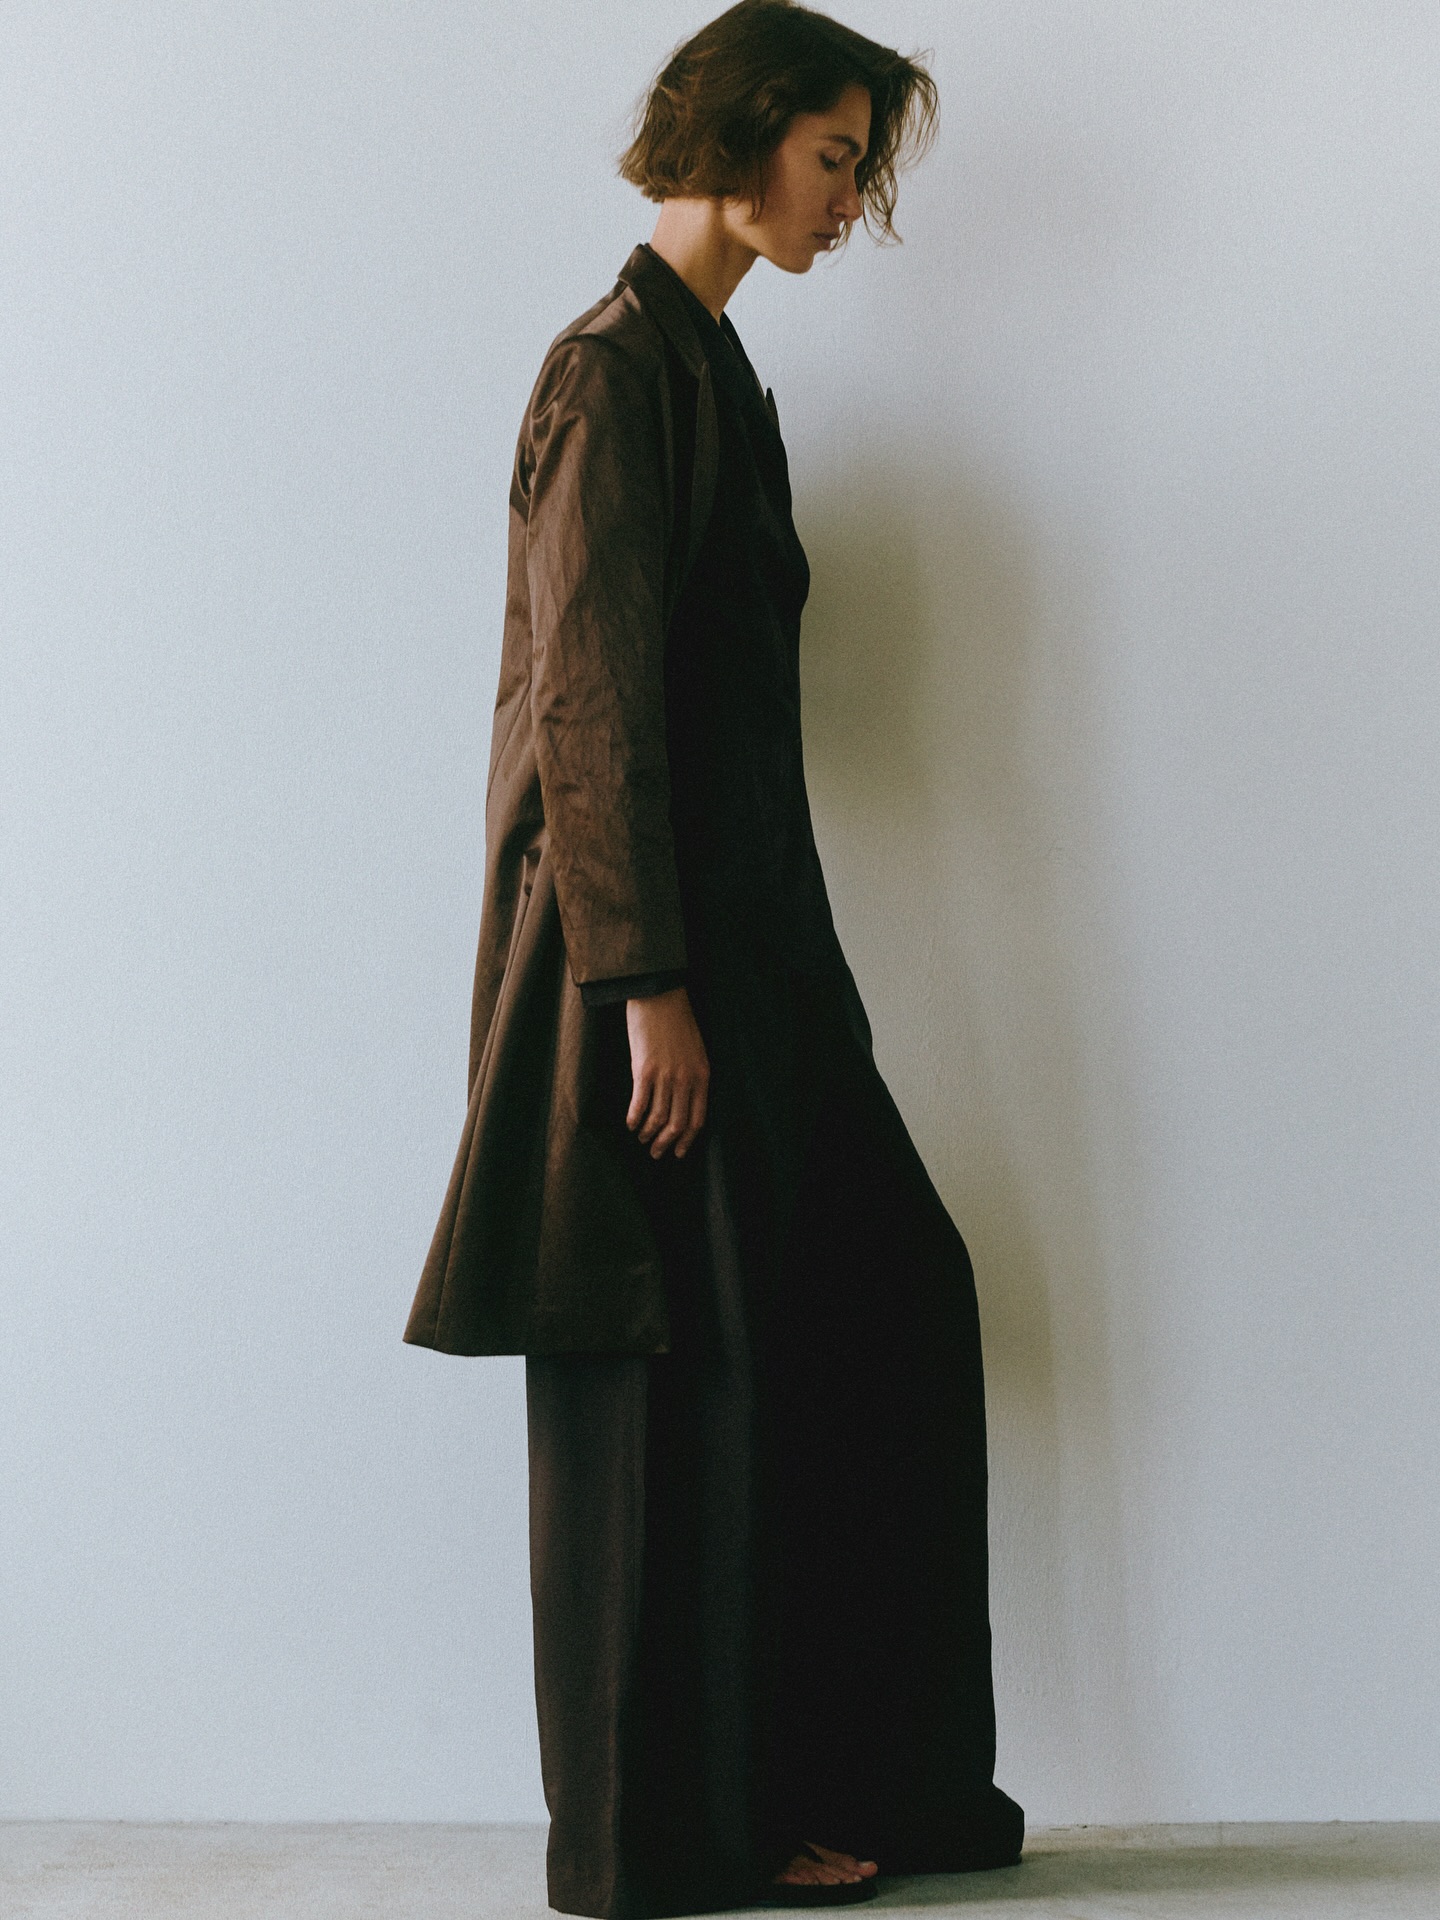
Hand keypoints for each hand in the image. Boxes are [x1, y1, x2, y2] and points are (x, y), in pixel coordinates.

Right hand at [625, 987, 709, 1159]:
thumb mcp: (696, 1050)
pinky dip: (634, 1118)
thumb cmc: (677, 1021)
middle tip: (655, 1153)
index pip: (697, 1119)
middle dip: (665, 1144)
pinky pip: (639, 1104)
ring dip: (648, 1133)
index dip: (687, 1140)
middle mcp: (686, 1080)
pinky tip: (630, 1124)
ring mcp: (665, 1076)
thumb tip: (683, 1101)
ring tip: (641, 1138)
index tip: (679, 1152)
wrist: (660, 996)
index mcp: (702, 1076)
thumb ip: (693, 1075)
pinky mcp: (644, 1070)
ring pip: (658, 1118)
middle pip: (677, 1124)